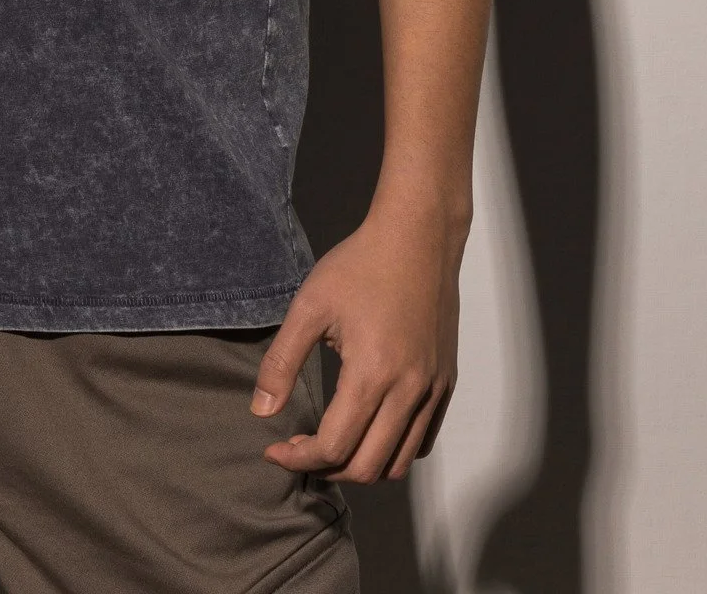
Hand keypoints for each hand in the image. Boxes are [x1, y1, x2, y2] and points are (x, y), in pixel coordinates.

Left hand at [252, 196, 462, 483]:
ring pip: (400, 463)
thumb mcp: (309, 307)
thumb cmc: (359, 266)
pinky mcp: (446, 382)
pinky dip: (394, 450)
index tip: (273, 449)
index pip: (334, 448)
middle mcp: (409, 392)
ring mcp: (433, 390)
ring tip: (331, 444)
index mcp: (372, 375)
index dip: (298, 460)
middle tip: (298, 450)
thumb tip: (260, 411)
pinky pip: (423, 440)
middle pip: (367, 468)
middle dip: (325, 470)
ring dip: (361, 466)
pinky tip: (368, 428)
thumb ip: (282, 362)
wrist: (417, 237)